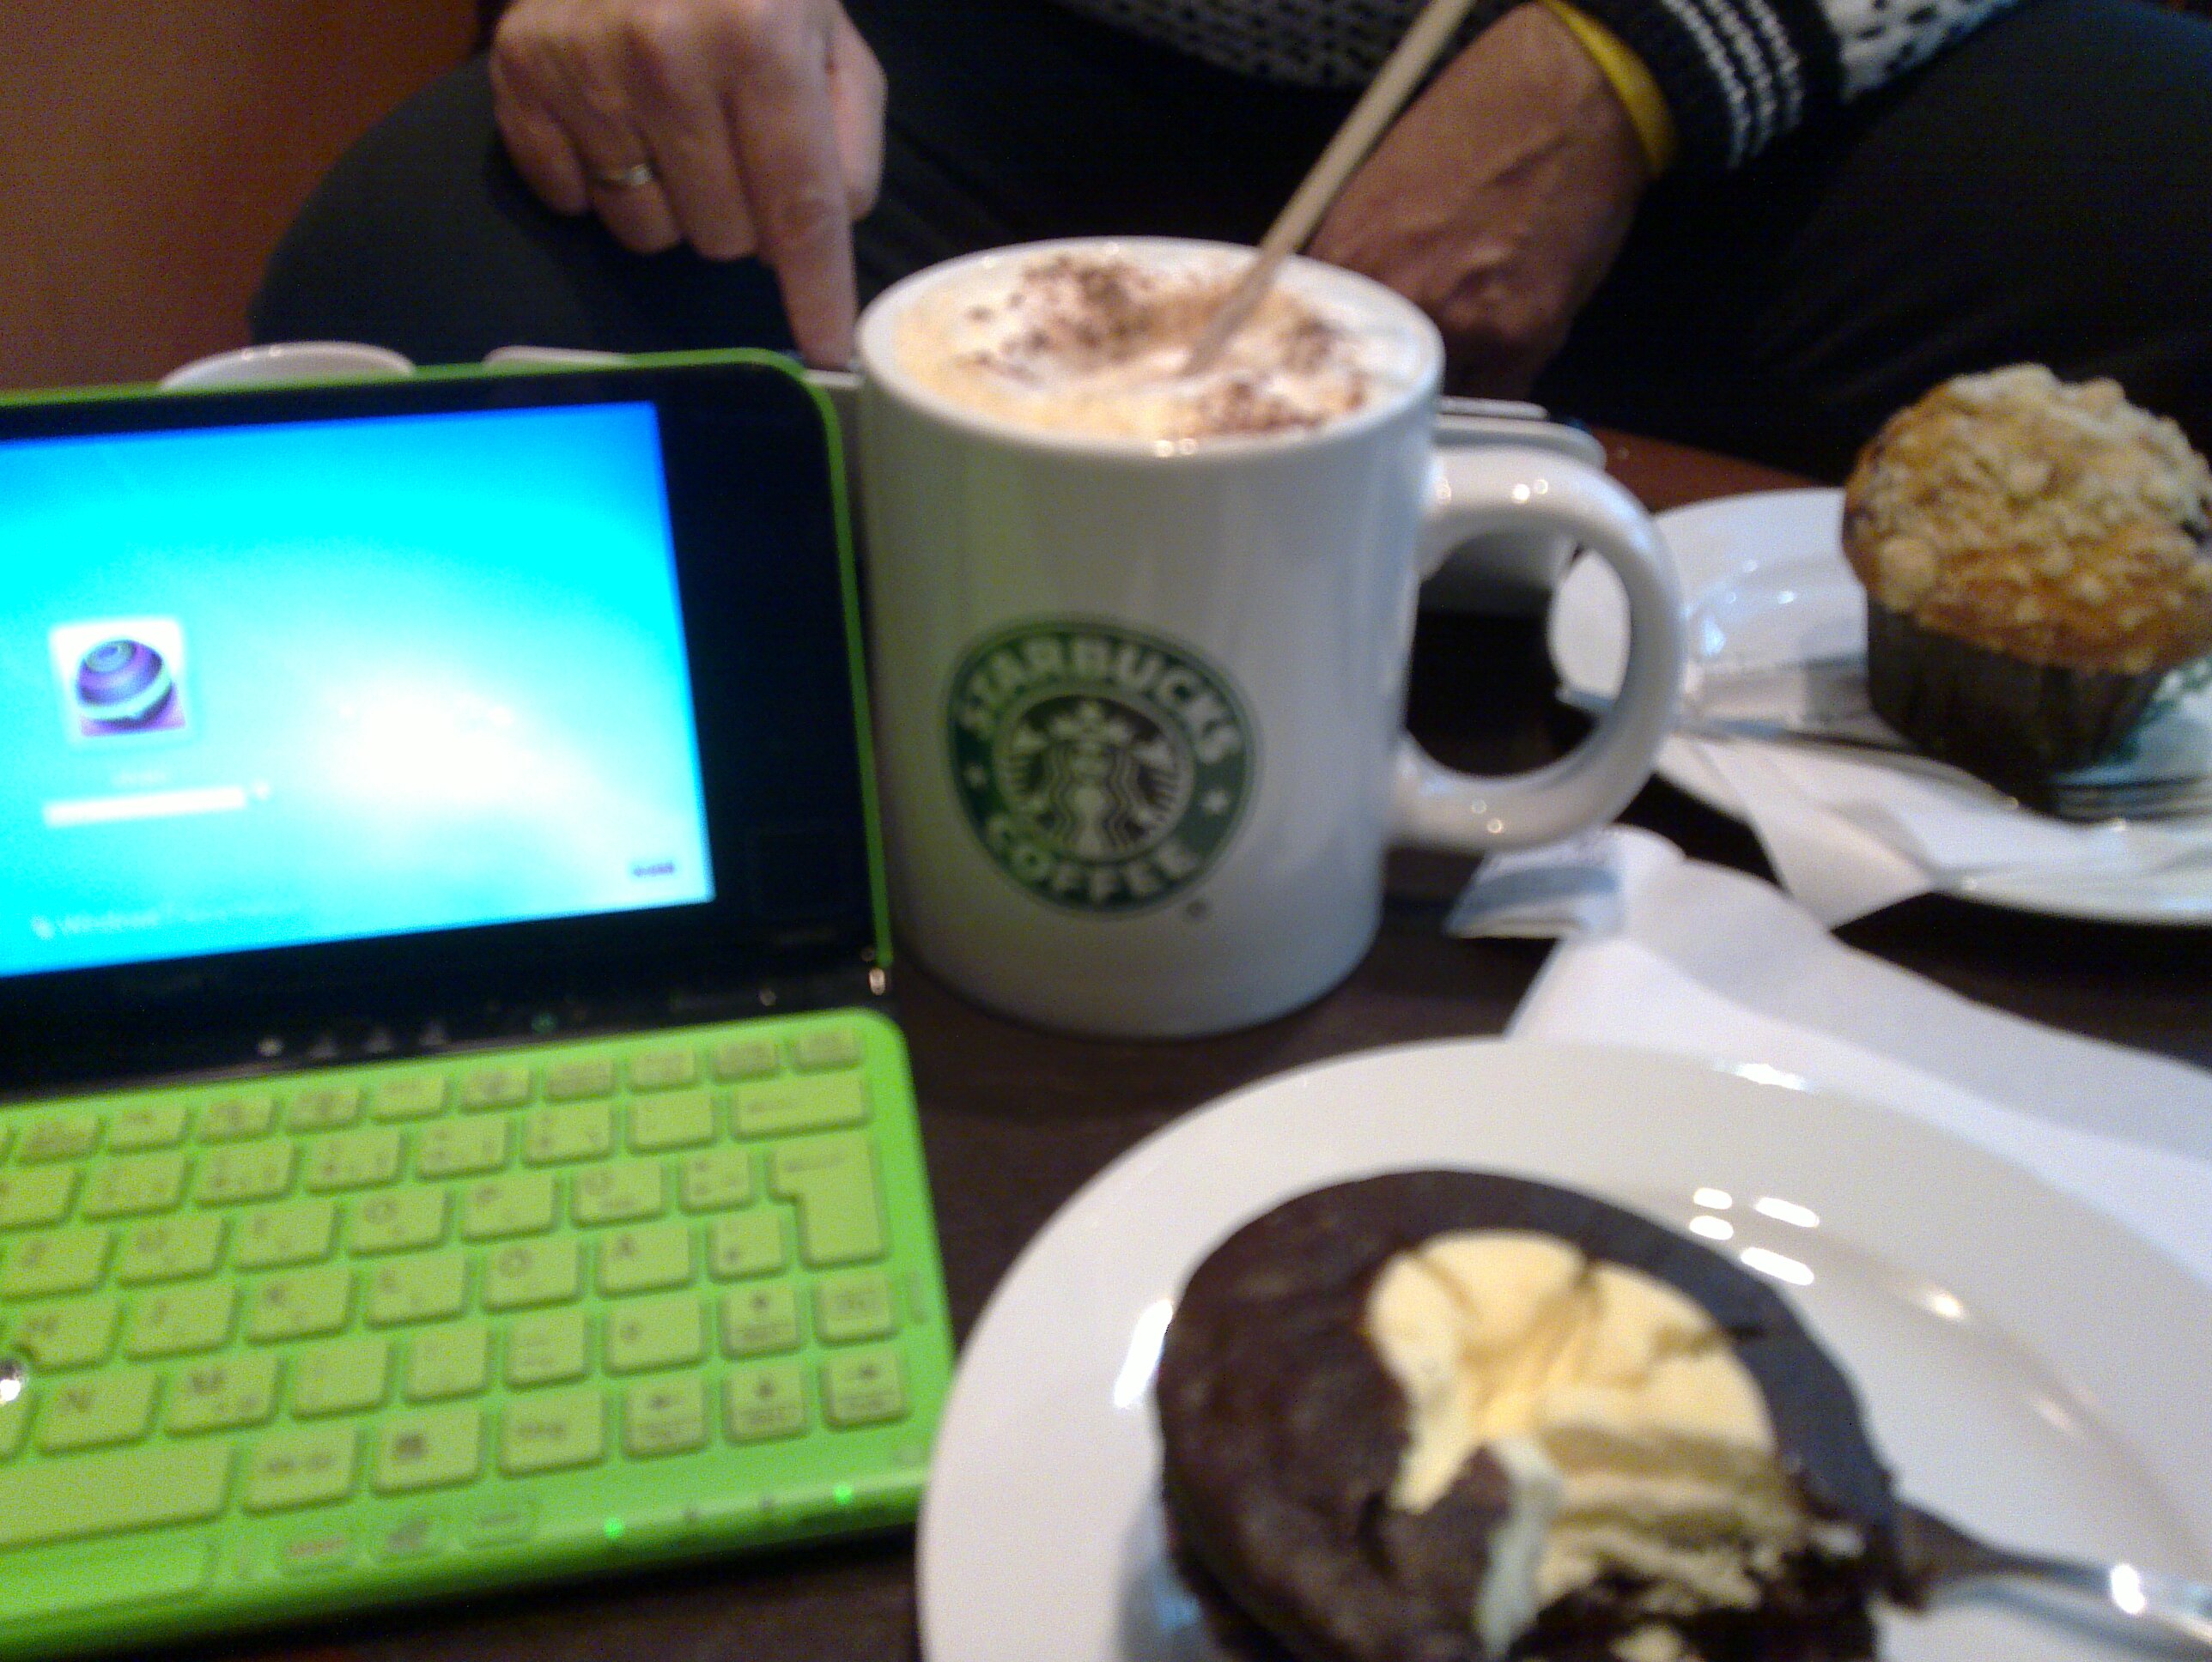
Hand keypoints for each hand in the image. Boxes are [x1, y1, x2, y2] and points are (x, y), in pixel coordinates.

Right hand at [490, 0, 886, 364]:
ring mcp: (584, 69)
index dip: (817, 293)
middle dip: (744, 216)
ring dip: (673, 204)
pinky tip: (615, 118)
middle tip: (734, 143)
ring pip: (651, 234)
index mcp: (760, 38)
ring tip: (672, 127)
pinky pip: (573, 202)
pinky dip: (599, 181)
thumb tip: (827, 234)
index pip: (800, 206)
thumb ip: (848, 136)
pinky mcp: (519, 78)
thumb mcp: (828, 31)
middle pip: (727, 239)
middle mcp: (667, 56)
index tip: (828, 353)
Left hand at [1309, 2, 1648, 397]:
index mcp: (1345, 260)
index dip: (1342, 375)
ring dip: (1449, 387)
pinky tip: (1507, 343)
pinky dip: (1498, 385)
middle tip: (1417, 369)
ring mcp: (1457, 322)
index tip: (1357, 384)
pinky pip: (1495, 400)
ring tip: (1471, 339)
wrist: (1564, 96)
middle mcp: (1393, 297)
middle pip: (1377, 390)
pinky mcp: (1519, 337)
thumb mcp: (1375, 190)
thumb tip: (1338, 322)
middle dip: (1395, 388)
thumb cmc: (1474, 128)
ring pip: (1437, 400)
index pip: (1318, 357)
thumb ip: (1352, 264)